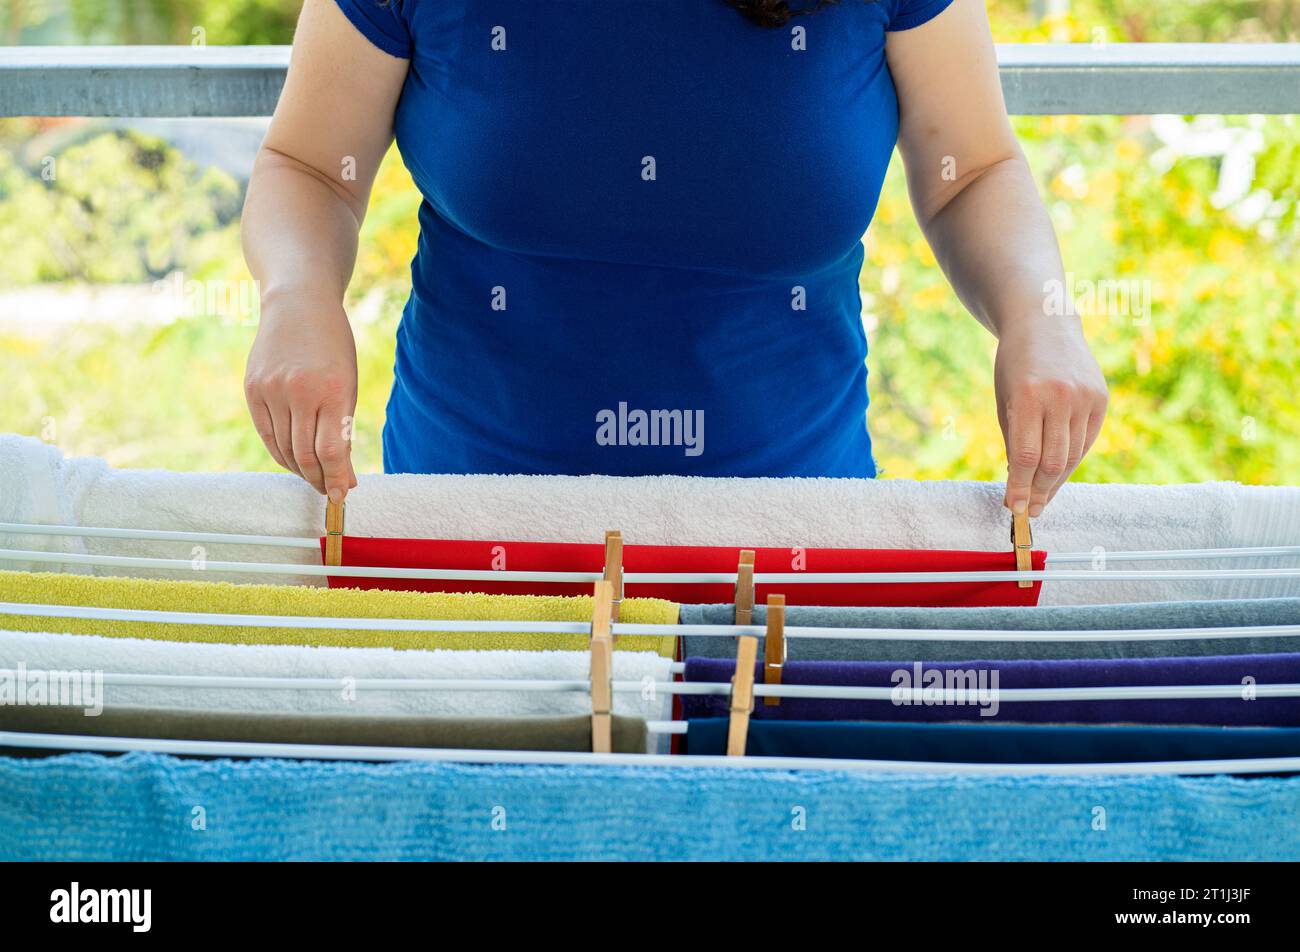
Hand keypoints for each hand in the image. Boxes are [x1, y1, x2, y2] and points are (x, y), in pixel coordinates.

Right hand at [244, 290, 358, 500]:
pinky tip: (293, 460)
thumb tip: (343, 476)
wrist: (298, 304)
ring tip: (314, 477)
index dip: (336, 479)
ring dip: (300, 470)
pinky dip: (280, 453)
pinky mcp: (253, 390)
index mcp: (332, 390)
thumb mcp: (348, 382)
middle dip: (319, 479)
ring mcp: (272, 390)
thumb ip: (343, 427)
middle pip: (306, 455)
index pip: (331, 451)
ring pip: (284, 449)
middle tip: (329, 490)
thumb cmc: (332, 346)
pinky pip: (267, 434)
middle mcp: (299, 391)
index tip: (342, 494)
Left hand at [994, 318, 1107, 516]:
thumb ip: (1015, 440)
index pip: (1026, 456)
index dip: (1020, 487)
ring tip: (1042, 497)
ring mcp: (1084, 397)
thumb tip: (1022, 485)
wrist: (1045, 324)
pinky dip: (1071, 460)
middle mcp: (1060, 397)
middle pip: (1052, 462)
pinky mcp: (1101, 398)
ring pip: (1072, 455)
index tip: (1015, 509)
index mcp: (1027, 397)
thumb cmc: (1014, 366)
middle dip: (1039, 491)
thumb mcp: (1005, 400)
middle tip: (1030, 510)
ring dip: (1055, 481)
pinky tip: (1057, 473)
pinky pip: (1086, 441)